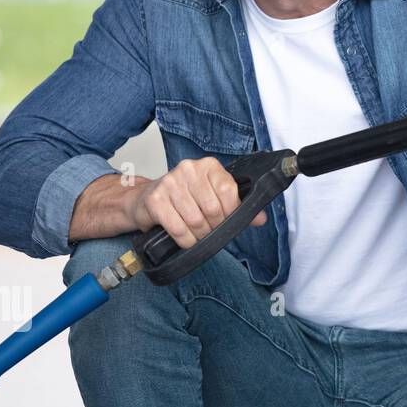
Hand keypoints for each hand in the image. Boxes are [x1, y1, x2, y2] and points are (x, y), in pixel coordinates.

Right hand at [129, 156, 266, 248]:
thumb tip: (261, 219)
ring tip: (198, 235)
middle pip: (212, 208)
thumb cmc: (184, 198)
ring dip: (200, 236)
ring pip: (196, 220)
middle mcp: (189, 169)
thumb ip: (237, 206)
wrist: (145, 199)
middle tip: (210, 231)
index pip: (228, 190)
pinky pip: (178, 229)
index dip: (231, 212)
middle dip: (214, 227)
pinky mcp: (155, 200)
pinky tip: (186, 238)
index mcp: (208, 166)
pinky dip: (186, 240)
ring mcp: (170, 183)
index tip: (227, 221)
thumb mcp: (213, 196)